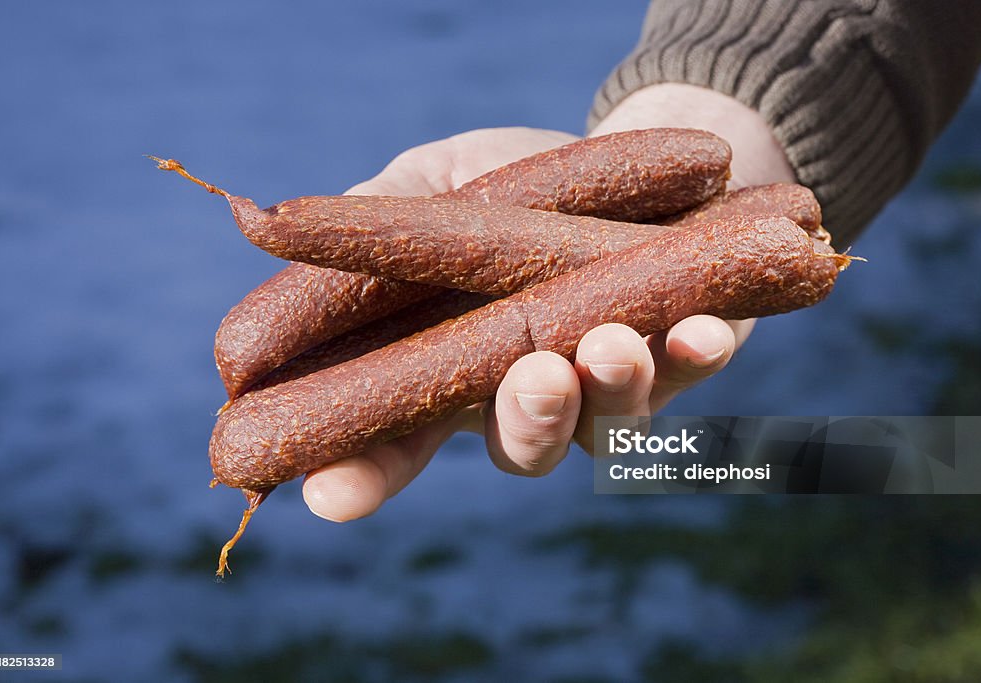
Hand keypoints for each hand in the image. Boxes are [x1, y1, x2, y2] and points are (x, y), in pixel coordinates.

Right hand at [303, 86, 794, 520]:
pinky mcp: (679, 355)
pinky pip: (689, 374)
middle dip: (527, 424)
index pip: (399, 438)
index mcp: (454, 365)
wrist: (621, 157)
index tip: (328, 491)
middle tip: (533, 378)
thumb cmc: (512, 181)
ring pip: (608, 425)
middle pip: (521, 447)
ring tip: (610, 343)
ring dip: (610, 392)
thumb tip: (282, 233)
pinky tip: (699, 330)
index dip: (364, 473)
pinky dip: (693, 356)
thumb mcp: (436, 180)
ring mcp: (606, 382)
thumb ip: (382, 216)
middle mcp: (530, 392)